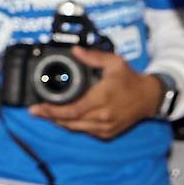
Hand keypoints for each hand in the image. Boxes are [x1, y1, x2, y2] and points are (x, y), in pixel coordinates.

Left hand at [26, 47, 161, 139]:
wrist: (149, 98)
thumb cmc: (131, 80)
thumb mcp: (115, 62)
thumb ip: (93, 56)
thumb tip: (75, 50)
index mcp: (102, 99)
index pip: (72, 110)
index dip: (52, 111)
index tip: (37, 107)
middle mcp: (103, 116)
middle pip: (70, 121)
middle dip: (49, 117)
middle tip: (34, 111)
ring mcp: (106, 127)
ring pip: (75, 128)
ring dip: (59, 122)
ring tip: (44, 113)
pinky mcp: (108, 134)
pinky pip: (85, 132)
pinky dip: (72, 126)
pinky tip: (63, 119)